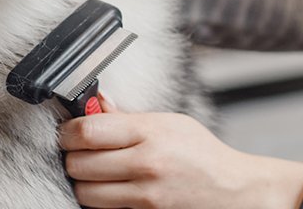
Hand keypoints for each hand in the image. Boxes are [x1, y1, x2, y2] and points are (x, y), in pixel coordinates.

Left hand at [58, 103, 302, 208]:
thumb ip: (127, 117)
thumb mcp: (168, 123)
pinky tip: (110, 189)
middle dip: (73, 157)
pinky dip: (101, 200)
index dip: (67, 132)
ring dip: (83, 183)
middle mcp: (146, 163)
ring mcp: (146, 195)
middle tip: (79, 152)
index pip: (86, 131)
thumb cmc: (202, 154)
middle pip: (78, 163)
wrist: (234, 191)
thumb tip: (95, 104)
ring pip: (85, 192)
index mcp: (149, 132)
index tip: (68, 132)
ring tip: (95, 173)